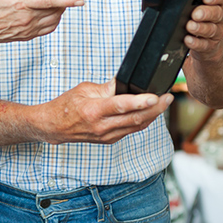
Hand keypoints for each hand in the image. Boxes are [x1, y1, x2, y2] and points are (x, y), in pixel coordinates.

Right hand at [0, 0, 83, 45]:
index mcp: (20, 4)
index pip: (49, 0)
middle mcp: (27, 18)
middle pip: (56, 9)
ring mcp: (27, 28)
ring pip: (54, 19)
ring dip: (63, 9)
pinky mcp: (26, 35)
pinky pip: (48, 28)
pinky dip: (56, 20)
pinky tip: (55, 13)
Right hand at [38, 80, 171, 144]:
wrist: (53, 128)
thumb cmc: (65, 107)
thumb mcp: (84, 90)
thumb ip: (106, 88)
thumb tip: (124, 83)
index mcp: (94, 111)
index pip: (121, 106)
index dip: (140, 102)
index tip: (155, 97)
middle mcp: (101, 127)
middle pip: (135, 119)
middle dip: (156, 109)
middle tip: (168, 98)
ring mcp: (107, 136)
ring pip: (136, 126)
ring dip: (153, 115)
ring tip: (165, 103)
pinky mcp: (110, 140)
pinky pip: (131, 130)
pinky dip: (143, 120)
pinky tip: (151, 112)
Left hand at [185, 0, 222, 60]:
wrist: (210, 47)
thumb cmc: (202, 22)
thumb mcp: (200, 8)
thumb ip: (194, 2)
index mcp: (219, 5)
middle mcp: (220, 18)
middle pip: (218, 13)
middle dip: (206, 13)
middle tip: (196, 14)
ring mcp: (216, 33)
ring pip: (212, 29)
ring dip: (200, 28)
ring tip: (190, 26)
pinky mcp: (210, 46)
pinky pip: (204, 44)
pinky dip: (196, 42)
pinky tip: (188, 39)